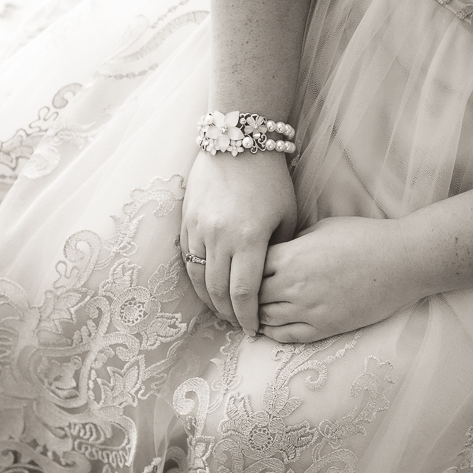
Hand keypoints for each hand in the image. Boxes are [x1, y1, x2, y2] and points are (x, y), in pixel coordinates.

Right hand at [181, 148, 296, 334]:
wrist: (237, 142)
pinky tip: (207, 286)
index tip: (253, 329)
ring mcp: (199, 229)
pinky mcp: (186, 221)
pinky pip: (188, 260)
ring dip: (210, 300)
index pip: (245, 292)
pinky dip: (197, 278)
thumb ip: (281, 252)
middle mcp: (220, 237)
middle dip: (228, 314)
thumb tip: (275, 282)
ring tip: (222, 310)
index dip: (247, 316)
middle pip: (218, 291)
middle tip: (238, 324)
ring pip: (198, 279)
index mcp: (249, 238)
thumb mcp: (286, 216)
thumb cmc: (271, 180)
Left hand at [258, 216, 420, 342]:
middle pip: (252, 296)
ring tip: (252, 312)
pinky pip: (287, 336)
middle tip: (242, 295)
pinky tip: (270, 328)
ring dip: (257, 315)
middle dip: (246, 294)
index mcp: (291, 256)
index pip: (250, 267)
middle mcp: (294, 285)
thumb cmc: (364, 237)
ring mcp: (309, 309)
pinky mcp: (325, 327)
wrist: (400, 261)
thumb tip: (277, 254)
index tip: (245, 269)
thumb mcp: (321, 228)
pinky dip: (273, 333)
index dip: (245, 268)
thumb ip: (294, 243)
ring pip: (265, 318)